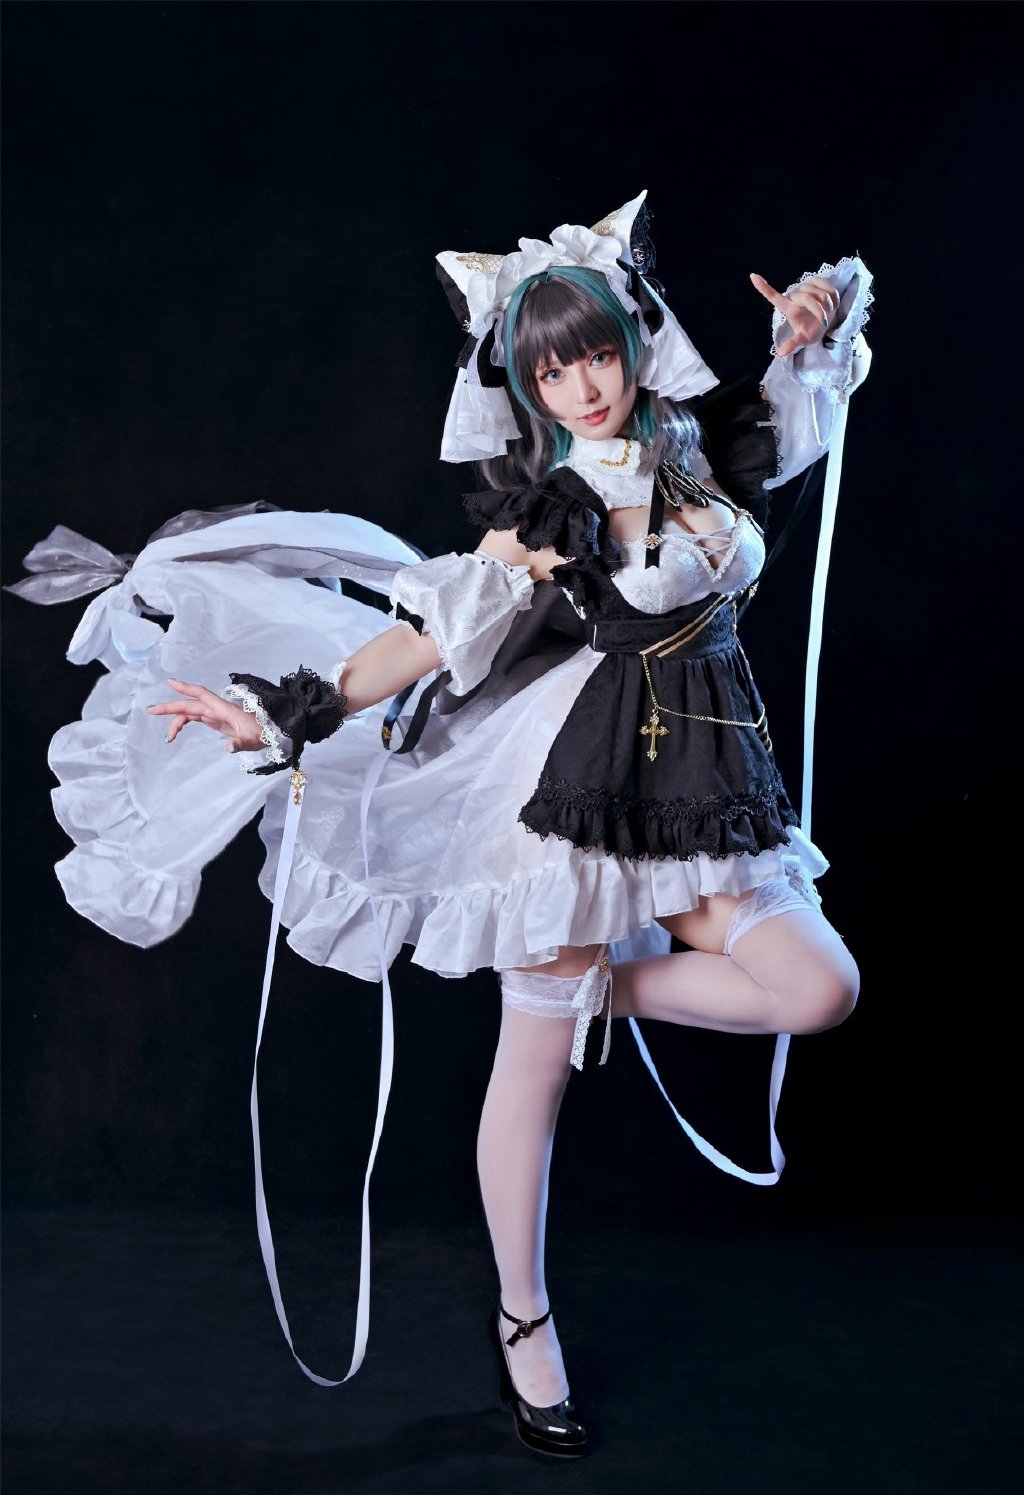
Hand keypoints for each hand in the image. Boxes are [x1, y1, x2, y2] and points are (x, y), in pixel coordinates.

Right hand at [146, 678, 263, 752]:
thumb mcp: (252, 741)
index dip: (185, 688)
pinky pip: (195, 718)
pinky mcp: (216, 721)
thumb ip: (241, 744)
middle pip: (189, 704)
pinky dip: (184, 724)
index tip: (169, 682)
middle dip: (170, 707)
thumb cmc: (262, 733)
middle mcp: (217, 709)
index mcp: (224, 709)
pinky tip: (176, 733)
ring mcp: (216, 714)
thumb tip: (230, 749)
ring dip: (176, 721)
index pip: (201, 695)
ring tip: (168, 738)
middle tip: (150, 710)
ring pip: (190, 713)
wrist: (271, 733)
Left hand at [750, 272, 841, 357]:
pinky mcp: (819, 282)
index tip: (752, 276)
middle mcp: (795, 295)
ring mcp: (807, 286)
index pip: (773, 296)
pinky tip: (831, 304)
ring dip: (827, 307)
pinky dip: (833, 298)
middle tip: (823, 321)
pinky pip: (828, 287)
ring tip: (826, 314)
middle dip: (818, 311)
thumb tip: (781, 354)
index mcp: (787, 308)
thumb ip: (792, 344)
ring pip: (820, 294)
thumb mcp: (802, 340)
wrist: (825, 324)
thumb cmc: (811, 331)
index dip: (763, 287)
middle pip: (807, 297)